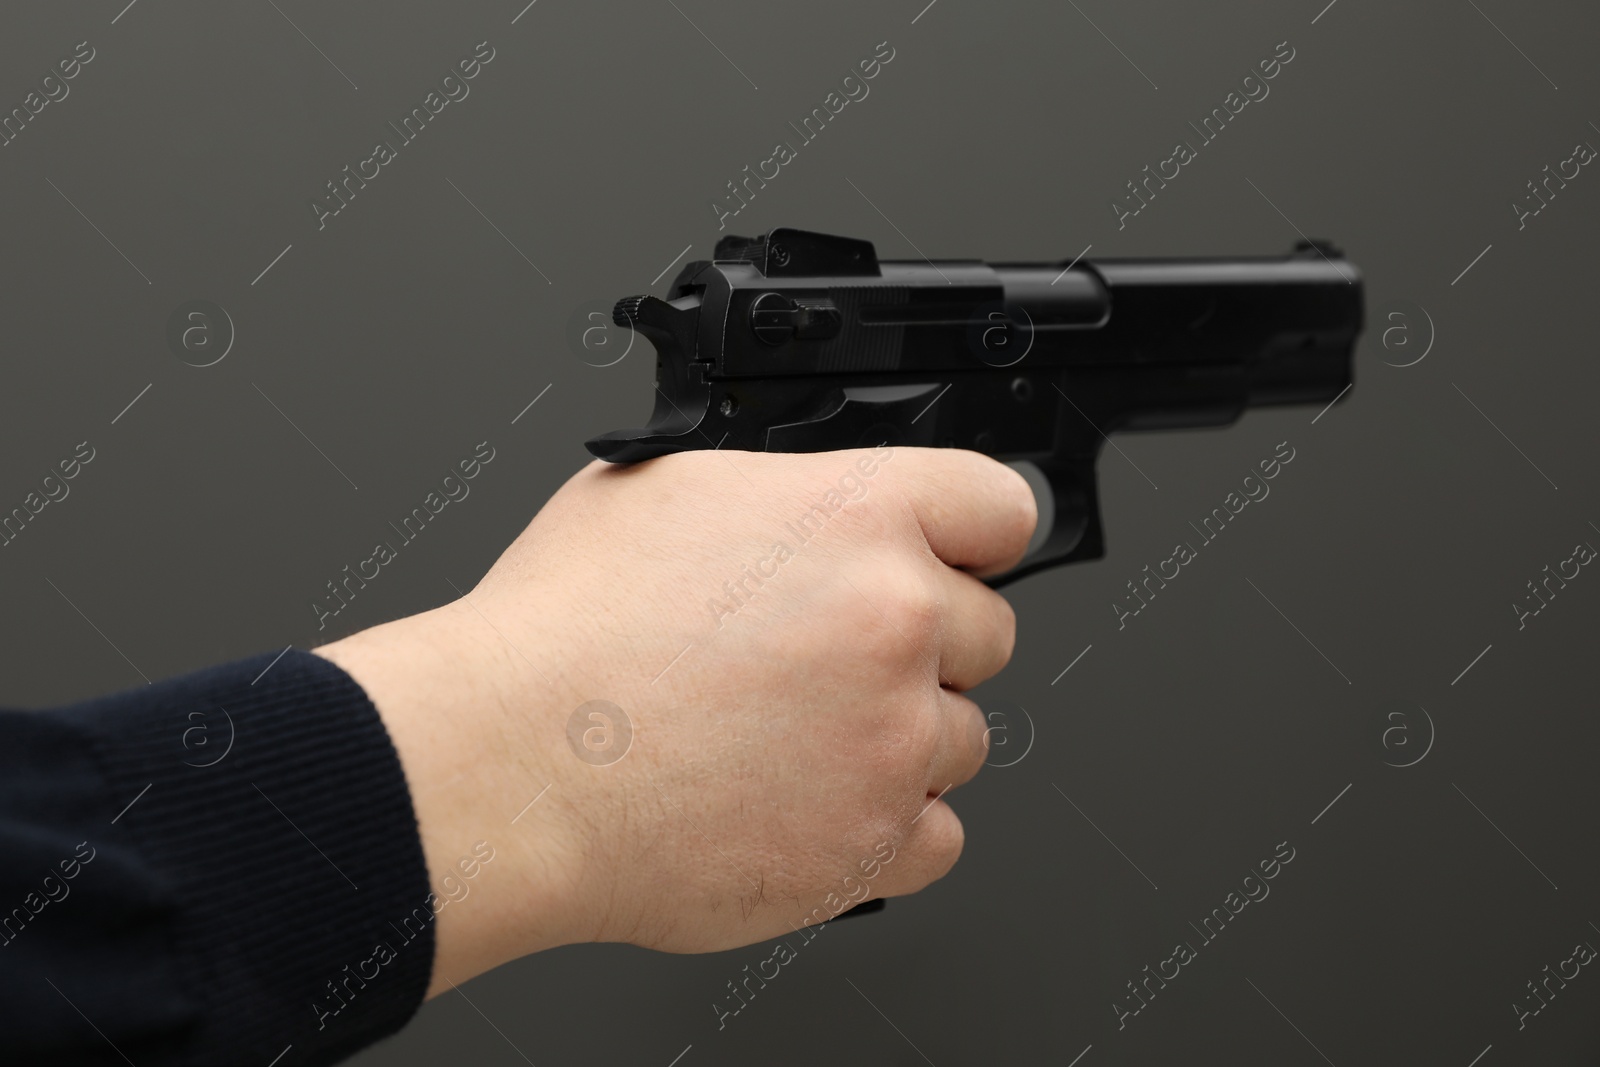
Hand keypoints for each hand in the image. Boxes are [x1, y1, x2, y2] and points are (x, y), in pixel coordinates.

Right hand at [314, 446, 1034, 993]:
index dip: (970, 538)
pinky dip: (885, 828)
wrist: (508, 767)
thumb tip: (820, 510)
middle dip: (919, 647)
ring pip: (960, 737)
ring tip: (788, 741)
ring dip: (896, 741)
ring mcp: (895, 738)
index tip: (952, 560)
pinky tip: (805, 804)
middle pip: (984, 632)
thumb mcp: (666, 491)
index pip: (1001, 508)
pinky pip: (938, 836)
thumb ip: (783, 495)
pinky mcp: (876, 842)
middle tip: (823, 665)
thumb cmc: (559, 633)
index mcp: (858, 516)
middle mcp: (896, 620)